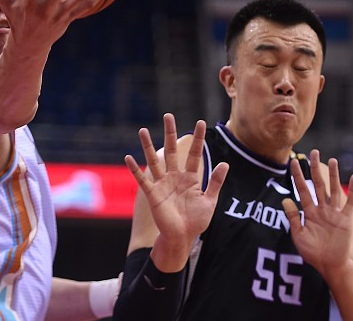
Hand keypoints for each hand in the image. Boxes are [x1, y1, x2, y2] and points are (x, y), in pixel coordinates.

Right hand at [125, 113, 228, 269]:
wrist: (182, 237)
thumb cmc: (196, 221)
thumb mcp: (210, 201)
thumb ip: (216, 182)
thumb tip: (224, 164)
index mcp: (191, 178)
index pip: (195, 154)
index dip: (198, 139)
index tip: (201, 122)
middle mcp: (175, 177)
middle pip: (172, 150)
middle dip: (170, 133)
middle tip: (168, 116)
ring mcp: (163, 184)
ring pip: (154, 160)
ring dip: (148, 146)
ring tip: (143, 130)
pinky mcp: (153, 194)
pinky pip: (143, 179)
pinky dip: (135, 169)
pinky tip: (128, 157)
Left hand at [282, 149, 352, 277]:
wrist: (329, 265)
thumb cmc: (313, 252)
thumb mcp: (299, 235)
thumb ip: (293, 217)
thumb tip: (285, 199)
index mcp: (309, 211)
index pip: (302, 189)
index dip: (297, 176)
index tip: (293, 162)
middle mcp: (322, 209)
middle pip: (318, 185)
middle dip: (315, 169)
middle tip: (313, 153)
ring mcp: (334, 213)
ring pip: (334, 190)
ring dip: (333, 175)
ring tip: (332, 160)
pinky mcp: (345, 219)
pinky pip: (349, 202)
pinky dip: (352, 190)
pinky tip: (352, 177)